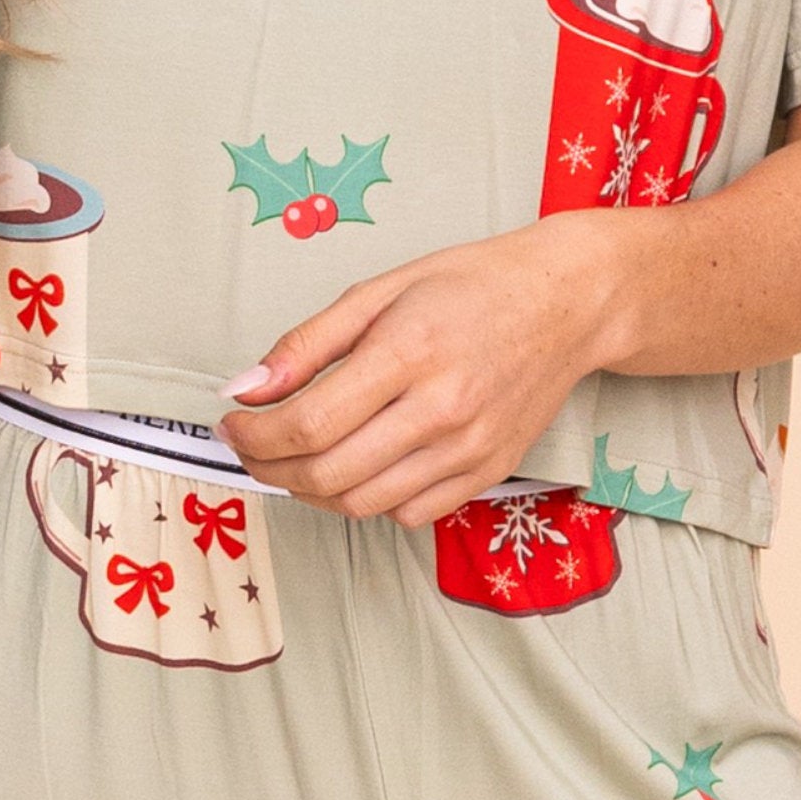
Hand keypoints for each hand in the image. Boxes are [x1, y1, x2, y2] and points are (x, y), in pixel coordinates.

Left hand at [213, 214, 616, 527]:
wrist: (568, 303)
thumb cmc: (474, 285)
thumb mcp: (381, 290)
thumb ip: (308, 344)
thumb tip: (247, 389)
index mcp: (408, 352)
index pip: (310, 423)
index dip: (255, 437)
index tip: (232, 425)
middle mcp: (441, 409)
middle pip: (329, 474)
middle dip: (271, 470)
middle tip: (251, 449)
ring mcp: (469, 448)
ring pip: (363, 504)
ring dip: (311, 492)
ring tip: (295, 461)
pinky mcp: (489, 472)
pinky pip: (410, 514)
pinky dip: (368, 502)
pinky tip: (356, 467)